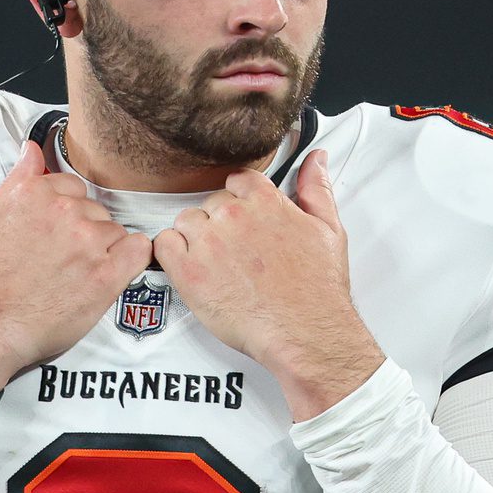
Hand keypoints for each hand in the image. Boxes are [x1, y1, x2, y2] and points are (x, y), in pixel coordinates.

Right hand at [0, 141, 151, 396]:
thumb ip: (16, 180)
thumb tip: (31, 151)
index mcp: (36, 193)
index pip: (72, 186)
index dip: (66, 211)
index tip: (59, 230)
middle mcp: (65, 211)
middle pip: (95, 209)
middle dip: (83, 230)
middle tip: (63, 257)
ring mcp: (89, 242)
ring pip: (115, 230)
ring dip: (103, 249)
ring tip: (77, 273)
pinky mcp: (106, 274)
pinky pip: (138, 250)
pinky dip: (130, 259)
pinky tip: (111, 271)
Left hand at [154, 150, 383, 419]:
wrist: (305, 332)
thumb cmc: (317, 290)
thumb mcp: (329, 229)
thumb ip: (315, 189)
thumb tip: (315, 160)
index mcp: (264, 201)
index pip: (237, 181)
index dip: (239, 201)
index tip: (243, 218)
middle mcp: (233, 215)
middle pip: (210, 203)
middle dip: (220, 224)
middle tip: (235, 251)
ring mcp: (208, 242)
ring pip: (185, 222)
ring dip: (196, 239)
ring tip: (216, 264)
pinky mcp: (188, 271)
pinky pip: (164, 245)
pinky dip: (172, 254)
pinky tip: (191, 268)